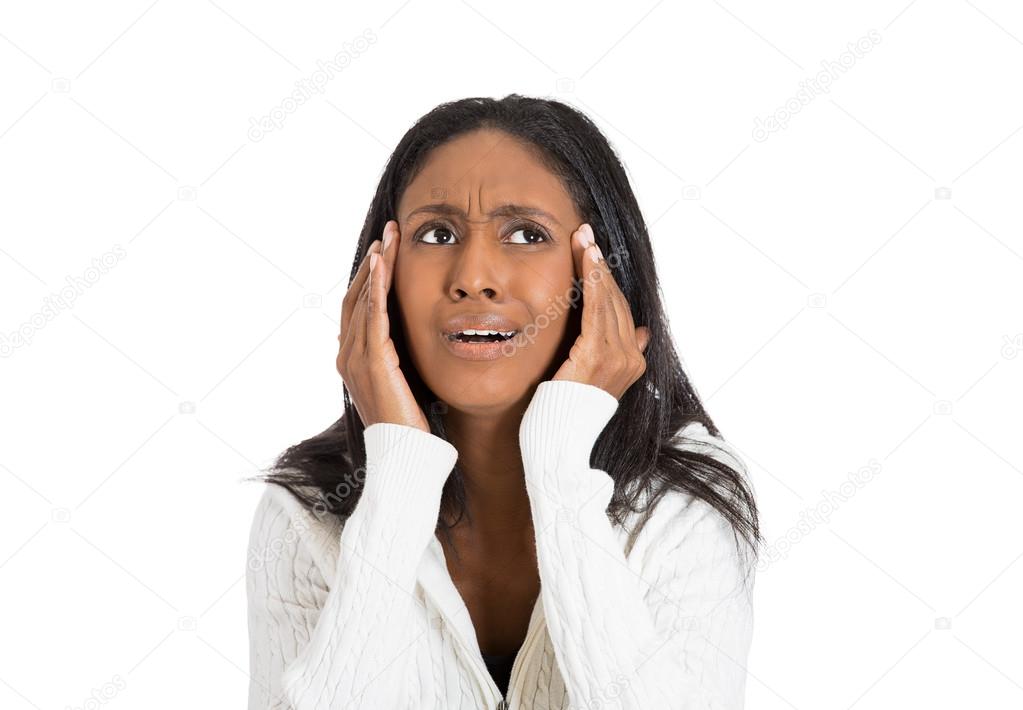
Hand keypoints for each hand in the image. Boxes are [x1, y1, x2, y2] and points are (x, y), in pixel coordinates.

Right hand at [336, 220, 429, 431]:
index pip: (359, 306)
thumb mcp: (401, 382)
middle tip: (390, 233)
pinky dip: (375, 288)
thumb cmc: (408, 423)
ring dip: (376, 266)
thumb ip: (396, 359)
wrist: (402, 454)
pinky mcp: (371, 363)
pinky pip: (371, 316)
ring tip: (389, 239)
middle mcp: (347, 355)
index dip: (370, 276)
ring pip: (362, 300)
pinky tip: (382, 265)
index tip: (386, 250)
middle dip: (373, 262)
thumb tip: (403, 341)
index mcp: (352, 358)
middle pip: (356, 296)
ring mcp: (354, 359)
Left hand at [552, 223, 649, 399]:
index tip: (593, 251)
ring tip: (583, 239)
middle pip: (616, 300)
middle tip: (585, 233)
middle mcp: (631, 358)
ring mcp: (617, 358)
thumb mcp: (596, 380)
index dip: (606, 278)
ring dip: (594, 266)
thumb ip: (620, 354)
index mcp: (633, 362)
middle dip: (599, 265)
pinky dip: (592, 283)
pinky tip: (586, 262)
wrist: (559, 444)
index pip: (621, 309)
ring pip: (607, 300)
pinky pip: (597, 310)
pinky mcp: (597, 357)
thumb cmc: (567, 414)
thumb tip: (643, 333)